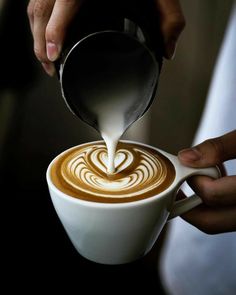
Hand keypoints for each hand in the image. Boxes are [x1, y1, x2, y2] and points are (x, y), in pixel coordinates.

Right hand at [27, 0, 184, 75]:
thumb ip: (170, 18)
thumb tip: (168, 50)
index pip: (62, 6)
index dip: (54, 33)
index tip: (53, 56)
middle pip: (40, 9)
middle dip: (41, 42)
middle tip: (50, 67)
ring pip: (35, 4)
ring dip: (37, 33)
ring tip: (46, 57)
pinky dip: (39, 19)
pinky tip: (45, 33)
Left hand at [177, 130, 235, 233]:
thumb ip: (220, 147)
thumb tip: (186, 157)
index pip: (212, 196)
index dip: (194, 180)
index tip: (190, 166)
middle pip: (210, 222)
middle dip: (189, 204)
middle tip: (182, 186)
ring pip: (220, 224)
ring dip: (203, 206)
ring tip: (205, 181)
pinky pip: (230, 219)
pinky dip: (218, 207)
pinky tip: (221, 185)